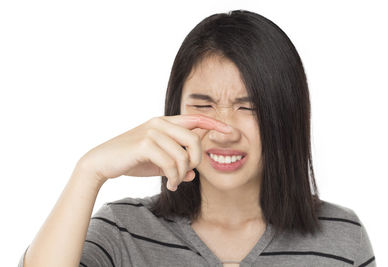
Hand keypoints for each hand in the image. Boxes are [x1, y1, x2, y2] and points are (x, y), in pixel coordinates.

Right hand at [77, 114, 232, 189]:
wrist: (102, 162)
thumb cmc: (131, 160)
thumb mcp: (157, 162)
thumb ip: (175, 163)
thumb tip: (193, 174)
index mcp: (164, 122)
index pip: (195, 118)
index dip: (214, 122)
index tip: (229, 131)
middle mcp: (160, 123)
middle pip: (194, 138)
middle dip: (197, 159)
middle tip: (190, 173)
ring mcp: (152, 132)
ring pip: (183, 154)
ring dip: (182, 173)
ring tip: (175, 182)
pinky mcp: (144, 143)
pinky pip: (171, 163)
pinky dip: (174, 177)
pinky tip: (170, 184)